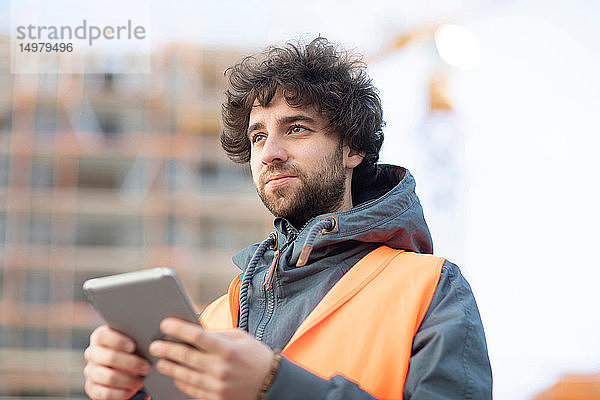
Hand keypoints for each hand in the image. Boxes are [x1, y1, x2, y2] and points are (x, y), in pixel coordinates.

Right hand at [83, 325, 152, 399]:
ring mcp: (91, 371)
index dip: (117, 341)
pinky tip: (132, 390)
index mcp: (100, 338)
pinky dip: (121, 393)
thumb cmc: (131, 351)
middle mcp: (92, 354)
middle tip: (147, 367)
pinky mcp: (92, 388)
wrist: (122, 369)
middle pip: (109, 357)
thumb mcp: (132, 343)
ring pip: (109, 377)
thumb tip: (150, 343)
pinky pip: (106, 393)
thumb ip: (136, 340)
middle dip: (131, 363)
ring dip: (129, 380)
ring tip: (141, 381)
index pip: (102, 336)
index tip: (132, 346)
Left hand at [149, 318, 273, 399]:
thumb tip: (195, 331)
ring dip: (170, 368)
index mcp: (228, 349)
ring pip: (186, 375)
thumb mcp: (241, 338)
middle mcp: (221, 368)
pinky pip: (193, 390)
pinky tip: (175, 375)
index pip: (197, 336)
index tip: (165, 324)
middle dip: (167, 350)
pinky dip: (182, 382)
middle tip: (154, 346)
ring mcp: (218, 385)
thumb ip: (218, 334)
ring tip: (160, 361)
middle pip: (187, 357)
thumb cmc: (255, 356)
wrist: (272, 383)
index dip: (179, 329)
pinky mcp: (217, 398)